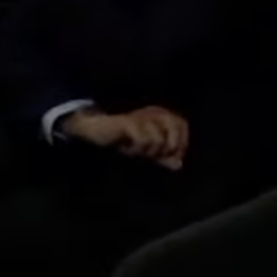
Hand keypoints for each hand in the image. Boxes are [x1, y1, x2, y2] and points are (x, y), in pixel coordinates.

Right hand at [62, 106, 188, 169]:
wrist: (93, 130)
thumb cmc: (122, 139)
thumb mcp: (146, 150)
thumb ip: (163, 157)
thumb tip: (178, 165)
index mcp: (159, 115)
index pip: (182, 125)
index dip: (181, 142)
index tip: (171, 158)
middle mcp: (151, 112)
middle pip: (174, 129)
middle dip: (167, 148)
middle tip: (151, 155)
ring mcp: (139, 117)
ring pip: (158, 139)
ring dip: (147, 151)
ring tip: (134, 151)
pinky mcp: (128, 123)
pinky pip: (143, 139)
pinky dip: (136, 148)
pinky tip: (126, 148)